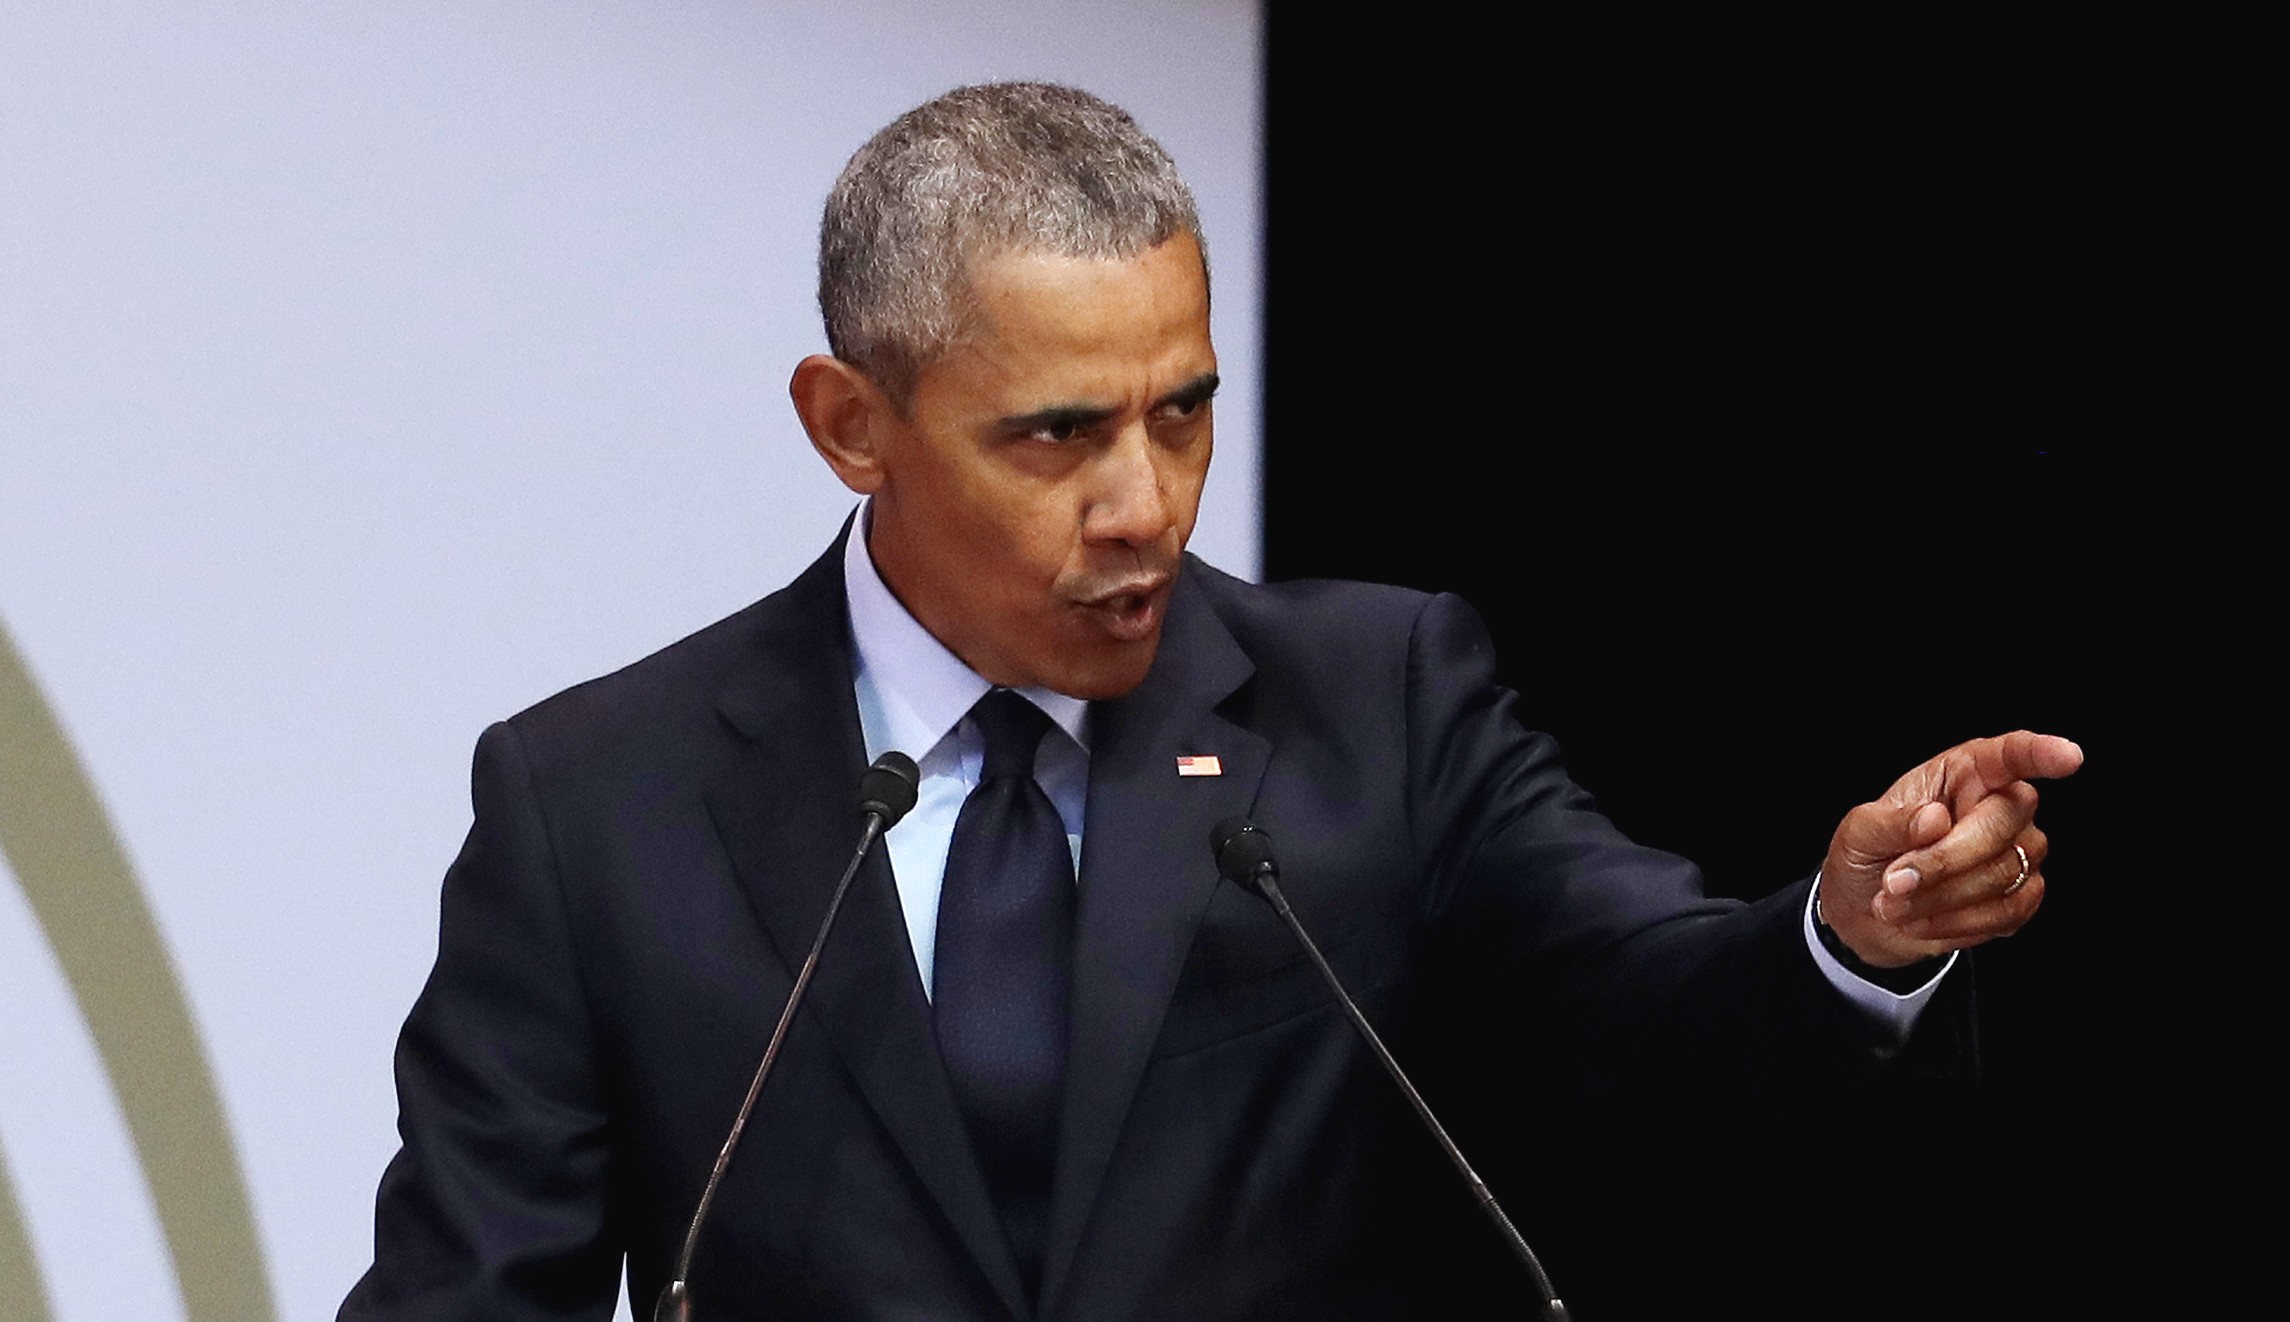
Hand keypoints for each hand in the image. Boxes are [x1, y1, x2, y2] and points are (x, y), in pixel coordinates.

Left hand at [1819, 731, 2083, 967]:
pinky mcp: (2022, 895)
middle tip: (1893, 881)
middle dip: (1943, 860)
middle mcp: (2001, 806)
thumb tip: (1935, 818)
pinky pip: (2007, 912)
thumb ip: (1890, 823)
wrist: (1866, 911)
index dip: (2040, 754)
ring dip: (1939, 898)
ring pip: (2003, 874)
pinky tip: (1921, 921)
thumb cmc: (1867, 855)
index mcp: (1963, 773)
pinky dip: (1956, 923)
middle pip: (2001, 824)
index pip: (2010, 755)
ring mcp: (2019, 851)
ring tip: (1893, 905)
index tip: (2067, 757)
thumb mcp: (1859, 832)